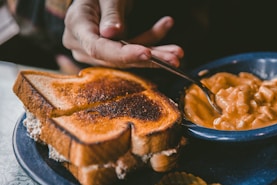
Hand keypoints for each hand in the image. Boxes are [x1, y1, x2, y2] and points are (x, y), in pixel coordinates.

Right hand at [62, 0, 183, 68]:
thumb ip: (110, 12)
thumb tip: (112, 34)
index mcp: (77, 27)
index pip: (98, 48)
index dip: (124, 54)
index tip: (148, 53)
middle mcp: (83, 45)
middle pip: (118, 58)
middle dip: (149, 57)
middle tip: (175, 57)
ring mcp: (96, 51)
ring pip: (128, 58)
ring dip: (155, 53)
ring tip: (177, 51)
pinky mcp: (109, 51)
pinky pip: (131, 51)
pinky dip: (149, 41)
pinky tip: (164, 26)